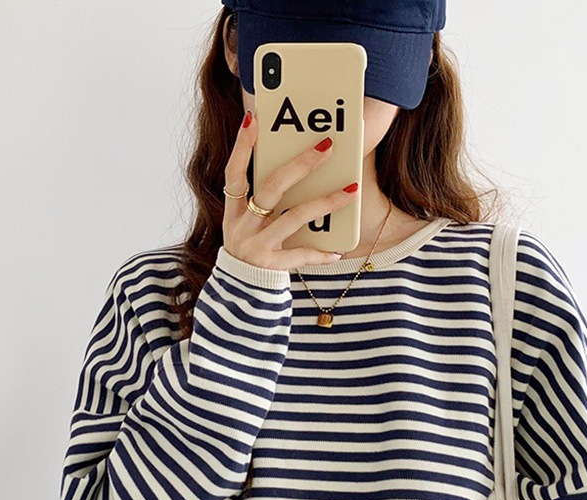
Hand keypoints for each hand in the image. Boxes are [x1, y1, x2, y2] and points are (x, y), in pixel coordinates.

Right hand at [222, 109, 357, 271]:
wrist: (239, 293)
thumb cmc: (251, 249)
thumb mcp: (246, 224)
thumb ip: (262, 201)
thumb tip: (295, 169)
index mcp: (235, 211)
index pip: (235, 173)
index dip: (242, 147)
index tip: (253, 119)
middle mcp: (243, 225)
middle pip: (272, 187)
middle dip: (301, 165)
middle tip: (327, 146)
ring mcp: (257, 245)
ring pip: (295, 217)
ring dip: (326, 202)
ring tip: (352, 190)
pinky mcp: (271, 265)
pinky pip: (301, 255)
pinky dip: (320, 254)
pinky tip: (338, 251)